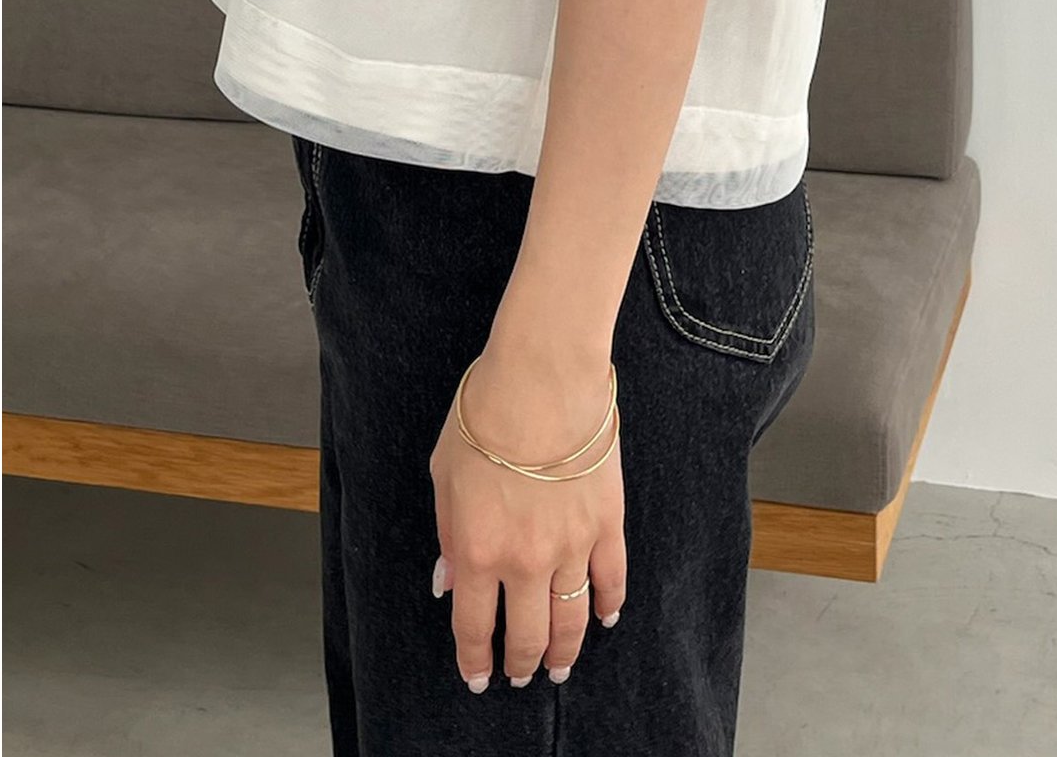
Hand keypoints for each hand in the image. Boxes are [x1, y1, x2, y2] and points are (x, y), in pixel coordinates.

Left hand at [429, 338, 626, 690]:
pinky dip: (609, 604)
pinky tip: (605, 618)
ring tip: (561, 666)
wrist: (541, 379)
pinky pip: (612, 577)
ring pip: (570, 618)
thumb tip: (449, 580)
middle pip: (526, 635)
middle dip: (521, 664)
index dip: (476, 661)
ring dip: (565, 650)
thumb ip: (449, 535)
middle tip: (521, 676)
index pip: (474, 628)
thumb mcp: (444, 477)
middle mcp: (524, 561)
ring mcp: (571, 545)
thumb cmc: (484, 417)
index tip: (478, 678)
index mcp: (477, 552)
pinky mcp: (606, 521)